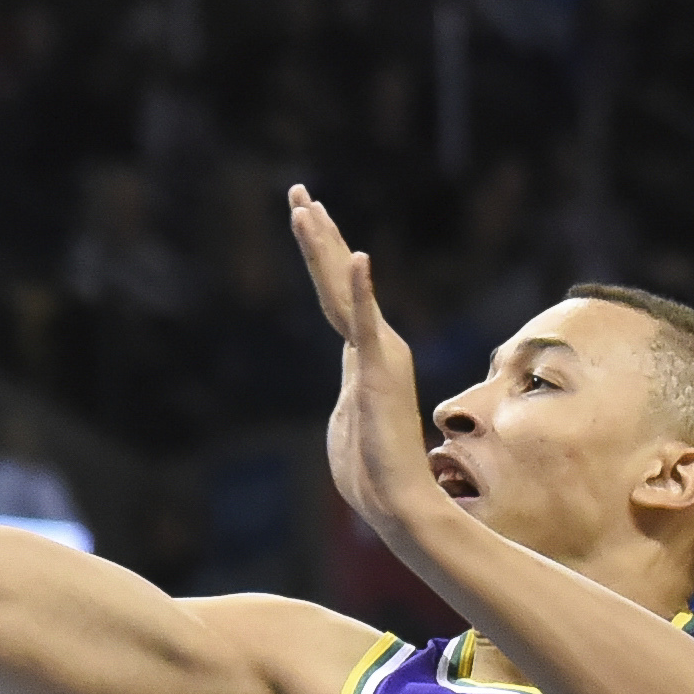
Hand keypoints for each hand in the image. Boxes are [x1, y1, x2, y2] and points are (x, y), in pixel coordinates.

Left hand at [288, 185, 447, 542]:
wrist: (395, 500)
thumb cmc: (370, 471)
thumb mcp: (348, 421)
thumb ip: (349, 395)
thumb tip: (351, 395)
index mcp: (364, 354)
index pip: (337, 294)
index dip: (324, 255)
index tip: (308, 216)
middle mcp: (374, 345)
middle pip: (338, 279)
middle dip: (318, 235)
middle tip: (298, 193)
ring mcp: (378, 354)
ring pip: (343, 291)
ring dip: (325, 248)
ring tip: (307, 208)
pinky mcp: (378, 370)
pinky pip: (366, 323)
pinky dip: (363, 290)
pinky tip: (360, 258)